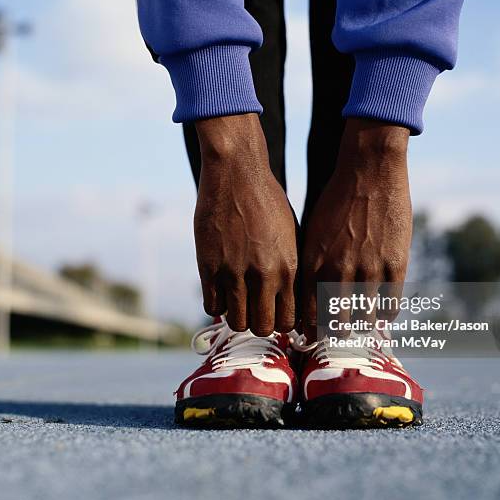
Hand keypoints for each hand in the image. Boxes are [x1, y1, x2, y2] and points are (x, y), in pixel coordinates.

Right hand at [194, 113, 296, 335]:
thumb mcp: (291, 234)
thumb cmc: (268, 201)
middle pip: (263, 327)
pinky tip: (221, 290)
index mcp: (288, 267)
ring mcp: (234, 272)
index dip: (282, 323)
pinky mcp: (209, 266)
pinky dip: (217, 305)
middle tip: (256, 311)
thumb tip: (291, 299)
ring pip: (237, 322)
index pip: (289, 320)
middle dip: (261, 324)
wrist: (237, 172)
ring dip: (238, 316)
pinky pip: (212, 306)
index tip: (275, 316)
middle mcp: (263, 274)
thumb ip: (290, 268)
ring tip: (238, 301)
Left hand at [300, 120, 411, 341]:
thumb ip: (311, 265)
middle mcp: (338, 271)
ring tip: (360, 325)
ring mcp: (368, 269)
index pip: (307, 314)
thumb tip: (309, 298)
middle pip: (335, 324)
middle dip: (335, 334)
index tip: (313, 338)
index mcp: (313, 263)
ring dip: (361, 326)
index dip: (310, 332)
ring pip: (364, 319)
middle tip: (338, 336)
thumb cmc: (335, 201)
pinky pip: (391, 305)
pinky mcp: (396, 264)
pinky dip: (385, 315)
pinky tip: (381, 312)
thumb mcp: (313, 232)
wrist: (368, 170)